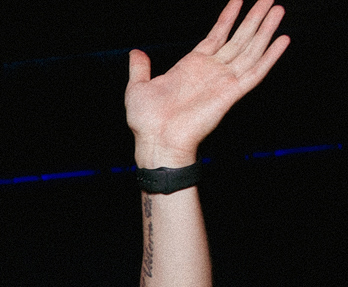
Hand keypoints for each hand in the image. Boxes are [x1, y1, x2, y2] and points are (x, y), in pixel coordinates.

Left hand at [126, 0, 287, 167]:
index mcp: (191, 66)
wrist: (155, 140)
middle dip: (254, 17)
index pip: (216, 35)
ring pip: (250, 49)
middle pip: (239, 38)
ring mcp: (223, 80)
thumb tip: (135, 53)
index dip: (228, 17)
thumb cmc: (146, 121)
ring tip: (278, 9)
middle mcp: (211, 71)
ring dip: (265, 29)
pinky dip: (270, 56)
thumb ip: (140, 68)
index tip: (239, 0)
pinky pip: (255, 71)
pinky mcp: (231, 92)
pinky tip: (282, 40)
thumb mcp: (138, 88)